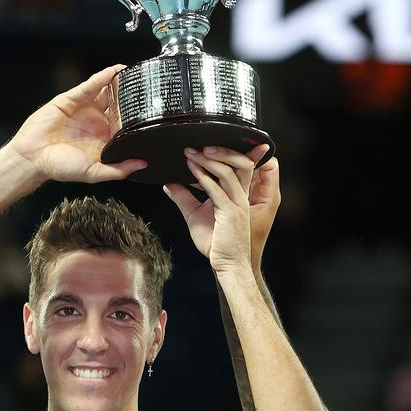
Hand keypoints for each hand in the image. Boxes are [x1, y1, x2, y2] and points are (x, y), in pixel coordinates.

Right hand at [7, 64, 146, 183]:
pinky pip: (90, 86)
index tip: (156, 112)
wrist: (33, 157)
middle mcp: (97, 122)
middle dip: (133, 98)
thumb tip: (143, 164)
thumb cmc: (61, 167)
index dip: (140, 118)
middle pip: (120, 106)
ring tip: (137, 75)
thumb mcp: (95, 173)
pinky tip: (115, 72)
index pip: (127, 125)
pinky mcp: (72, 99)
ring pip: (107, 93)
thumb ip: (119, 169)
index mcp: (105, 139)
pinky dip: (102, 78)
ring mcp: (85, 109)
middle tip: (150, 89)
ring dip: (120, 84)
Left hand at [164, 144, 278, 271]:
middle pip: (240, 162)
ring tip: (191, 153)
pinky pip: (218, 190)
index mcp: (238, 195)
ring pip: (229, 172)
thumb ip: (183, 198)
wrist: (227, 265)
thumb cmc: (216, 243)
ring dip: (209, 160)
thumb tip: (169, 184)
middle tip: (196, 145)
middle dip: (220, 150)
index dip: (225, 153)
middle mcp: (241, 196)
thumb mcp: (194, 215)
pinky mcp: (230, 213)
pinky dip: (204, 177)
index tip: (202, 147)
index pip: (238, 166)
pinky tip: (192, 169)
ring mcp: (238, 204)